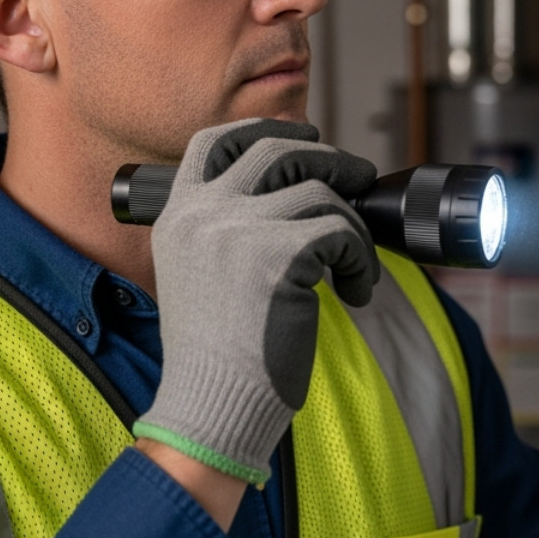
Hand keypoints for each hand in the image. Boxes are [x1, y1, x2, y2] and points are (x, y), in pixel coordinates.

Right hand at [132, 118, 379, 485]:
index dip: (268, 132)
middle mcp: (202, 213)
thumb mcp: (199, 273)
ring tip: (352, 270)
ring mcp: (238, 229)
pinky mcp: (278, 254)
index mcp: (178, 215)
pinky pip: (342, 233)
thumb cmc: (216, 354)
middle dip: (330, 159)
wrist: (210, 406)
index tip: (304, 140)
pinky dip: (360, 262)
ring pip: (320, 193)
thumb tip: (301, 192)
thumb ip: (229, 228)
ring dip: (352, 229)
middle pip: (279, 150)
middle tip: (359, 181)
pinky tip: (353, 293)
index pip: (216, 141)